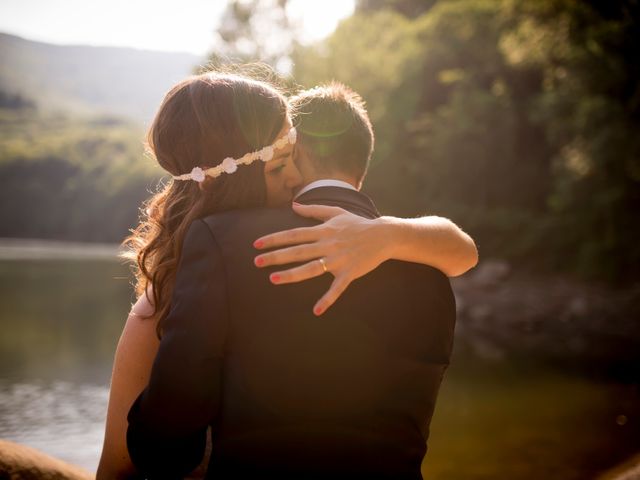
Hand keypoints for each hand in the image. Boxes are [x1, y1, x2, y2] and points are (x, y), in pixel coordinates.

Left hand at [253, 203, 389, 315]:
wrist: (384, 235)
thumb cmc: (358, 224)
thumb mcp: (336, 212)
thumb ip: (314, 209)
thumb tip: (294, 205)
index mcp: (323, 231)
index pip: (294, 234)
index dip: (274, 239)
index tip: (257, 244)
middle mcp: (327, 245)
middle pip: (297, 251)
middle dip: (276, 256)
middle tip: (256, 262)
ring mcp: (338, 260)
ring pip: (311, 268)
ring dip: (292, 274)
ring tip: (273, 279)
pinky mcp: (349, 273)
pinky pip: (337, 288)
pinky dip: (328, 299)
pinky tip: (317, 311)